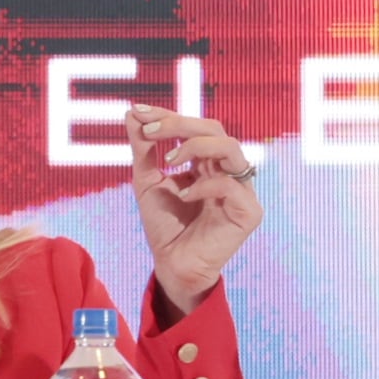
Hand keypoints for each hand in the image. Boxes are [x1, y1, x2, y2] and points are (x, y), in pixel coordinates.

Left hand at [128, 104, 261, 317]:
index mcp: (208, 162)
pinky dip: (204, 185)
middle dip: (179, 124)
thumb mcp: (147, 181)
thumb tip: (131, 113)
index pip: (195, 127)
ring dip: (195, 145)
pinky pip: (231, 185)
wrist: (172, 265)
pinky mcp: (248, 212)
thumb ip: (143, 149)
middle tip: (150, 131)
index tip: (138, 112)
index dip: (168, 115)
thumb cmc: (164, 226)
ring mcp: (241, 190)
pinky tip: (184, 196)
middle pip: (215, 129)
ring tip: (168, 160)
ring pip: (230, 147)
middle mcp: (228, 171)